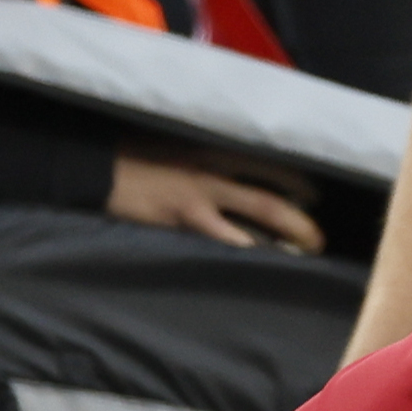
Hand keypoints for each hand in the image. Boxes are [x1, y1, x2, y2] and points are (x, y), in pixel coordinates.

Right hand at [107, 150, 324, 253]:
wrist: (92, 163)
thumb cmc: (132, 156)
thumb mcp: (174, 147)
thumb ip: (206, 159)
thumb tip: (236, 177)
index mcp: (212, 145)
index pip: (267, 161)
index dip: (297, 180)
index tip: (316, 196)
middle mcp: (213, 165)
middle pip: (273, 191)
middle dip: (302, 219)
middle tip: (320, 239)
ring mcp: (200, 191)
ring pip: (260, 213)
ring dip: (287, 238)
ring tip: (304, 253)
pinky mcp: (184, 214)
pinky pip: (227, 238)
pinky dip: (249, 252)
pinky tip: (262, 264)